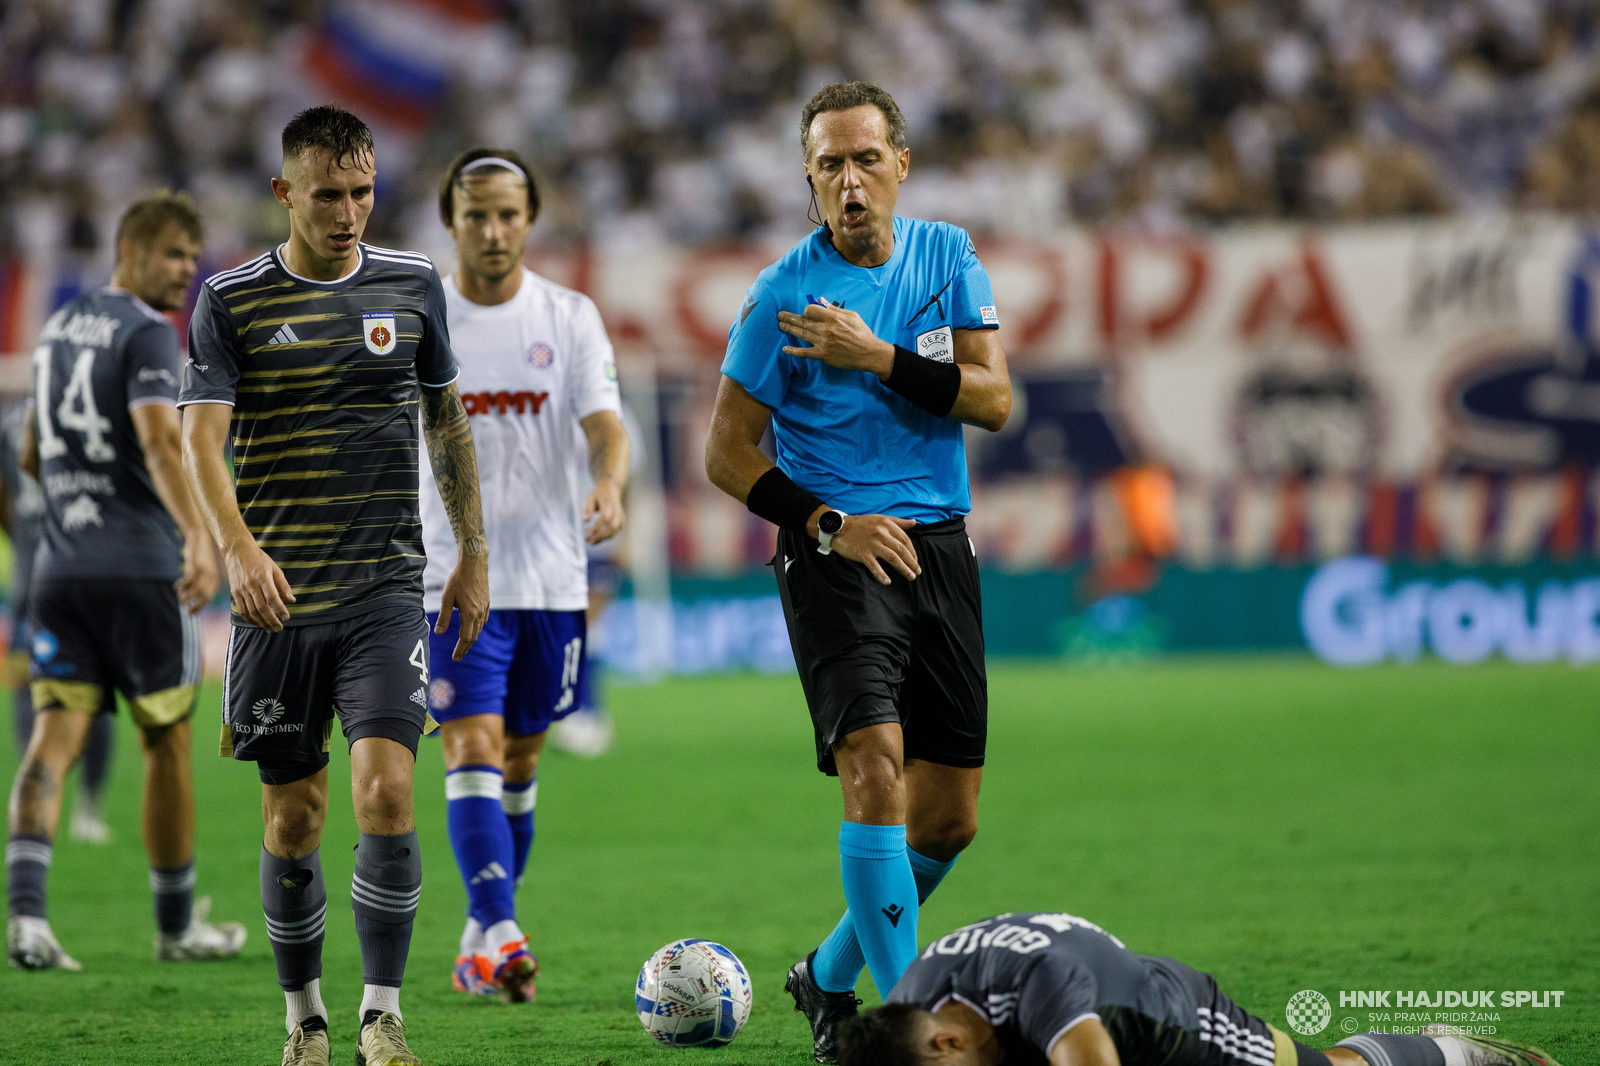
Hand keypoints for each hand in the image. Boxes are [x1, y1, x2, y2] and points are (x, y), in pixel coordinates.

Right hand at [175, 533, 219, 614]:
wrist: (199, 537)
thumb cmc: (199, 556)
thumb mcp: (203, 570)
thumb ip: (200, 582)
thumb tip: (191, 597)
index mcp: (214, 579)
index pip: (208, 598)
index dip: (199, 607)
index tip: (192, 613)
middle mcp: (211, 577)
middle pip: (204, 597)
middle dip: (195, 606)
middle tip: (186, 611)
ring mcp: (204, 571)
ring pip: (196, 591)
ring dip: (186, 596)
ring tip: (180, 597)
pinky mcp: (196, 565)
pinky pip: (188, 580)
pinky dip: (181, 585)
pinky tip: (177, 585)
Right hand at [224, 544, 293, 630]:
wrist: (237, 551)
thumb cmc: (259, 559)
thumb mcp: (275, 568)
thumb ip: (283, 585)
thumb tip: (292, 600)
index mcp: (262, 577)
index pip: (272, 597)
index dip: (280, 609)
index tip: (287, 617)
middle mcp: (251, 585)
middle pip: (261, 608)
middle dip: (271, 620)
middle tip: (279, 628)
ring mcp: (241, 589)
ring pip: (251, 611)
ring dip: (261, 622)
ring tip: (271, 629)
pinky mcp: (235, 593)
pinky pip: (242, 610)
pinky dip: (250, 619)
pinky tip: (258, 623)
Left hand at [436, 552, 488, 660]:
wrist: (474, 564)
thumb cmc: (458, 579)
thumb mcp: (447, 598)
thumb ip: (444, 617)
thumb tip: (439, 633)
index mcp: (469, 614)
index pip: (465, 638)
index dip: (460, 649)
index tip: (455, 658)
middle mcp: (479, 614)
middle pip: (473, 637)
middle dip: (465, 648)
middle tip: (458, 657)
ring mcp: (485, 608)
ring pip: (479, 629)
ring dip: (471, 639)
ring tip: (463, 645)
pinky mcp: (487, 603)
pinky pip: (483, 621)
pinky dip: (476, 629)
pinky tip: (472, 628)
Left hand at [583, 478, 625, 543]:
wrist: (611, 489)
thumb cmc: (598, 495)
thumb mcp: (589, 498)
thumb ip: (587, 508)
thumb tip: (585, 520)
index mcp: (608, 503)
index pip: (604, 517)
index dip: (596, 526)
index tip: (587, 532)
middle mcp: (617, 511)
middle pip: (611, 527)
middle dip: (599, 536)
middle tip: (587, 540)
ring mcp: (621, 517)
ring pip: (613, 532)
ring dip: (601, 539)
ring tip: (590, 541)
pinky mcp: (621, 523)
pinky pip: (614, 533)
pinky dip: (604, 538)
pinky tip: (596, 537)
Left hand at [778, 301, 893, 376]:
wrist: (869, 353)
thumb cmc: (862, 333)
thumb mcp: (852, 316)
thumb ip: (834, 309)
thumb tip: (820, 300)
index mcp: (833, 318)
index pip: (812, 310)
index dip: (807, 310)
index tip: (806, 312)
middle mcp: (826, 329)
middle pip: (803, 321)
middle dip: (790, 317)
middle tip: (779, 315)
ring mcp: (823, 343)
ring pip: (802, 334)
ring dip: (789, 329)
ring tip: (780, 325)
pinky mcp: (823, 355)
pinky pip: (805, 353)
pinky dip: (794, 351)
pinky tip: (785, 349)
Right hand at [828, 514, 920, 585]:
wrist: (839, 527)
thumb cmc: (861, 523)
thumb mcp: (880, 518)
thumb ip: (898, 522)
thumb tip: (914, 523)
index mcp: (886, 524)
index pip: (905, 539)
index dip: (913, 551)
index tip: (915, 560)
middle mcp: (881, 533)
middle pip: (901, 550)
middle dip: (911, 562)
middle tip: (917, 572)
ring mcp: (872, 544)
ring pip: (892, 558)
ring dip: (903, 569)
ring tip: (910, 577)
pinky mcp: (862, 553)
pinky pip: (874, 566)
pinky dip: (881, 574)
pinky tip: (887, 582)